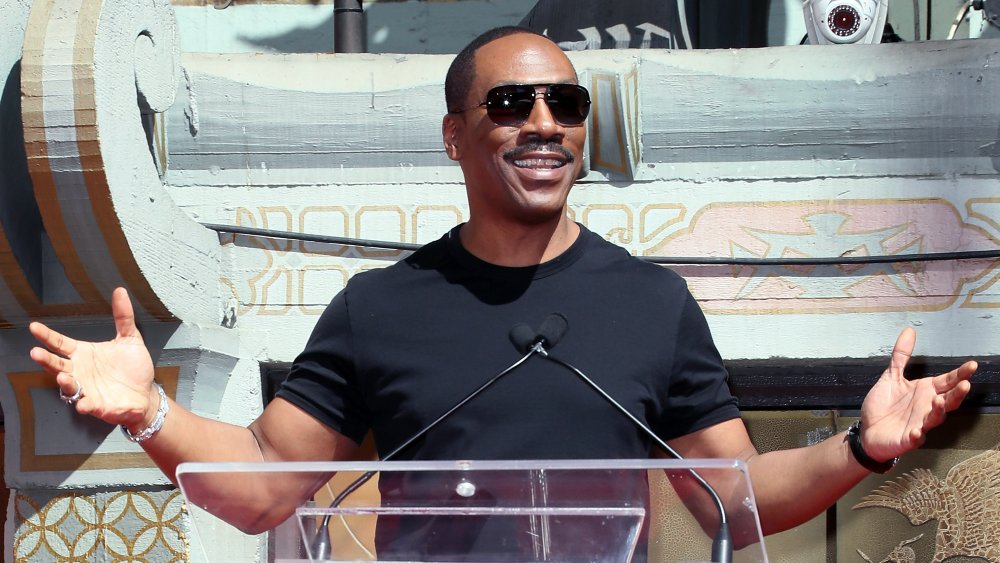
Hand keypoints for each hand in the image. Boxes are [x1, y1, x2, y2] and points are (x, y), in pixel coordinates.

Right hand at [29, 287, 156, 430]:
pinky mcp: (96, 405)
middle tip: (36, 352)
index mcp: (84, 354)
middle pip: (56, 364)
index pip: (60, 343)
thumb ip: (123, 316)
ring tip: (62, 376)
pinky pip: (85, 405)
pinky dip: (83, 404)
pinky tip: (83, 403)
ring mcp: (86, 388)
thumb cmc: (133, 368)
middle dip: (45, 359)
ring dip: (64, 381)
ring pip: (67, 385)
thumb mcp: (130, 338)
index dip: (47, 336)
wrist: (145, 393)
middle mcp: (80, 371)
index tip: (34, 327)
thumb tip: (120, 292)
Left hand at [859, 327, 976, 462]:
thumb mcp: (891, 377)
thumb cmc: (884, 406)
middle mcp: (927, 407)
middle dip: (957, 393)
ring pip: (935, 418)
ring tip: (938, 401)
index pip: (947, 381)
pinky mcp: (907, 439)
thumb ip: (901, 356)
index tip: (972, 365)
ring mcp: (919, 424)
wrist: (868, 431)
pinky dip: (918, 436)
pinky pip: (915, 439)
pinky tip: (917, 431)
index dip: (960, 374)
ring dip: (938, 411)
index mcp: (925, 392)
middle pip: (948, 400)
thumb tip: (909, 331)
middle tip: (965, 384)